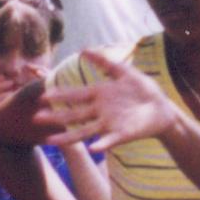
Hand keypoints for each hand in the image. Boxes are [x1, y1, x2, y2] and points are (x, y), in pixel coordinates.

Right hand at [39, 52, 174, 146]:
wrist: (163, 107)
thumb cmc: (144, 89)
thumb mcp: (124, 72)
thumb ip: (104, 61)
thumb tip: (82, 50)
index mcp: (100, 95)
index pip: (75, 95)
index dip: (60, 95)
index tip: (42, 96)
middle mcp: (100, 111)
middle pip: (73, 115)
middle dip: (55, 116)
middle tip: (36, 118)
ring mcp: (109, 124)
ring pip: (84, 131)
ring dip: (68, 136)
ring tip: (51, 142)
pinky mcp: (122, 134)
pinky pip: (109, 140)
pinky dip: (101, 144)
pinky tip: (92, 148)